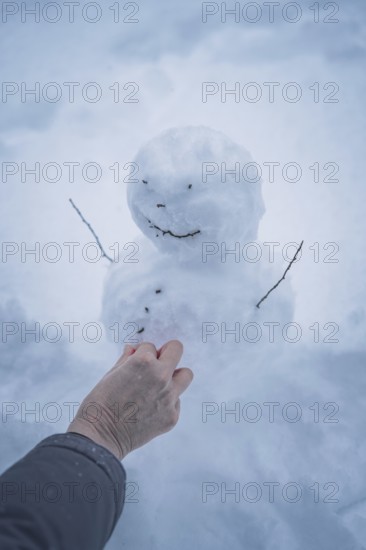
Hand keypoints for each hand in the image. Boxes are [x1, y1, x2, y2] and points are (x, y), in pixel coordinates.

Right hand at [67, 340, 193, 459]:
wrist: (99, 437)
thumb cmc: (100, 403)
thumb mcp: (111, 374)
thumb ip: (127, 358)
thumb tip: (134, 348)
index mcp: (144, 362)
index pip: (150, 346)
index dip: (140, 353)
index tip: (132, 364)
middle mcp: (161, 377)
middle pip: (177, 349)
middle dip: (165, 353)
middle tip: (155, 364)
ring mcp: (169, 398)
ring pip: (186, 375)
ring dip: (174, 376)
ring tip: (159, 385)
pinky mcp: (172, 416)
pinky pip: (176, 401)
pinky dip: (166, 401)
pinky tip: (150, 409)